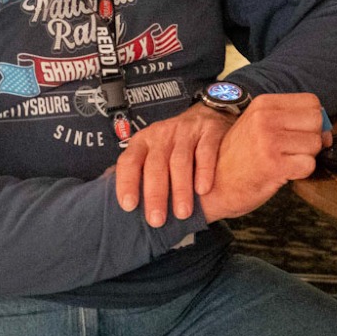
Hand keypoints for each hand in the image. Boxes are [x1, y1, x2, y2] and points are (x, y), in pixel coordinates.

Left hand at [112, 103, 230, 226]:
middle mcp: (162, 135)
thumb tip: (127, 208)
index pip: (129, 161)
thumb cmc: (174, 144)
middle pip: (156, 164)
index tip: (129, 206)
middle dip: (156, 194)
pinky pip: (205, 151)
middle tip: (157, 219)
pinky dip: (204, 171)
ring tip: (182, 212)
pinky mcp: (209, 131)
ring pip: (180, 160)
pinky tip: (203, 190)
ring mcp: (186, 131)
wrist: (206, 116)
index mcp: (143, 142)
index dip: (127, 183)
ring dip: (180, 189)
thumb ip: (141, 173)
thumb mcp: (153, 153)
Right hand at [195, 93, 330, 223]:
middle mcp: (265, 118)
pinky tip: (282, 173)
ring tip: (283, 162)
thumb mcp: (259, 128)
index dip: (312, 120)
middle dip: (312, 138)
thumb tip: (328, 131)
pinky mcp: (273, 165)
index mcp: (263, 104)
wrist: (214, 188)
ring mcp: (269, 140)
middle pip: (317, 120)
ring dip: (305, 157)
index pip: (311, 102)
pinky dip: (301, 173)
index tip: (300, 134)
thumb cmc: (239, 159)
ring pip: (315, 144)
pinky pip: (308, 165)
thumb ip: (290, 122)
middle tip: (292, 151)